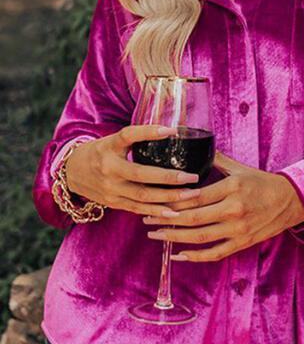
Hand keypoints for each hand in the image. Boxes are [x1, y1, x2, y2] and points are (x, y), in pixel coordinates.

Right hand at [64, 125, 200, 215]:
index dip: (149, 132)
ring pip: (143, 195)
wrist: (71, 174)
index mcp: (108, 146)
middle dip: (169, 177)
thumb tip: (171, 132)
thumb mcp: (111, 141)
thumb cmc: (99, 153)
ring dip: (169, 197)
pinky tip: (175, 212)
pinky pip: (138, 209)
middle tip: (192, 177)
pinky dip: (157, 211)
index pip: (128, 135)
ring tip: (191, 195)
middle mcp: (108, 168)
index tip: (172, 131)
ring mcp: (110, 188)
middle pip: (141, 174)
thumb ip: (135, 139)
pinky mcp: (114, 202)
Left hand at [142, 151, 303, 261]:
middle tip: (146, 217)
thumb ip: (216, 160)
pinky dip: (195, 257)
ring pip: (200, 237)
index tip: (154, 199)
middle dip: (166, 219)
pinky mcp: (242, 243)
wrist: (290, 201)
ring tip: (155, 234)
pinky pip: (214, 254)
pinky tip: (177, 255)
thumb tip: (194, 145)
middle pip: (193, 218)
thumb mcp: (240, 168)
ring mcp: (238, 229)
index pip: (196, 196)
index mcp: (232, 188)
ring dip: (174, 238)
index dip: (173, 200)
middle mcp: (234, 209)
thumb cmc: (262, 183)